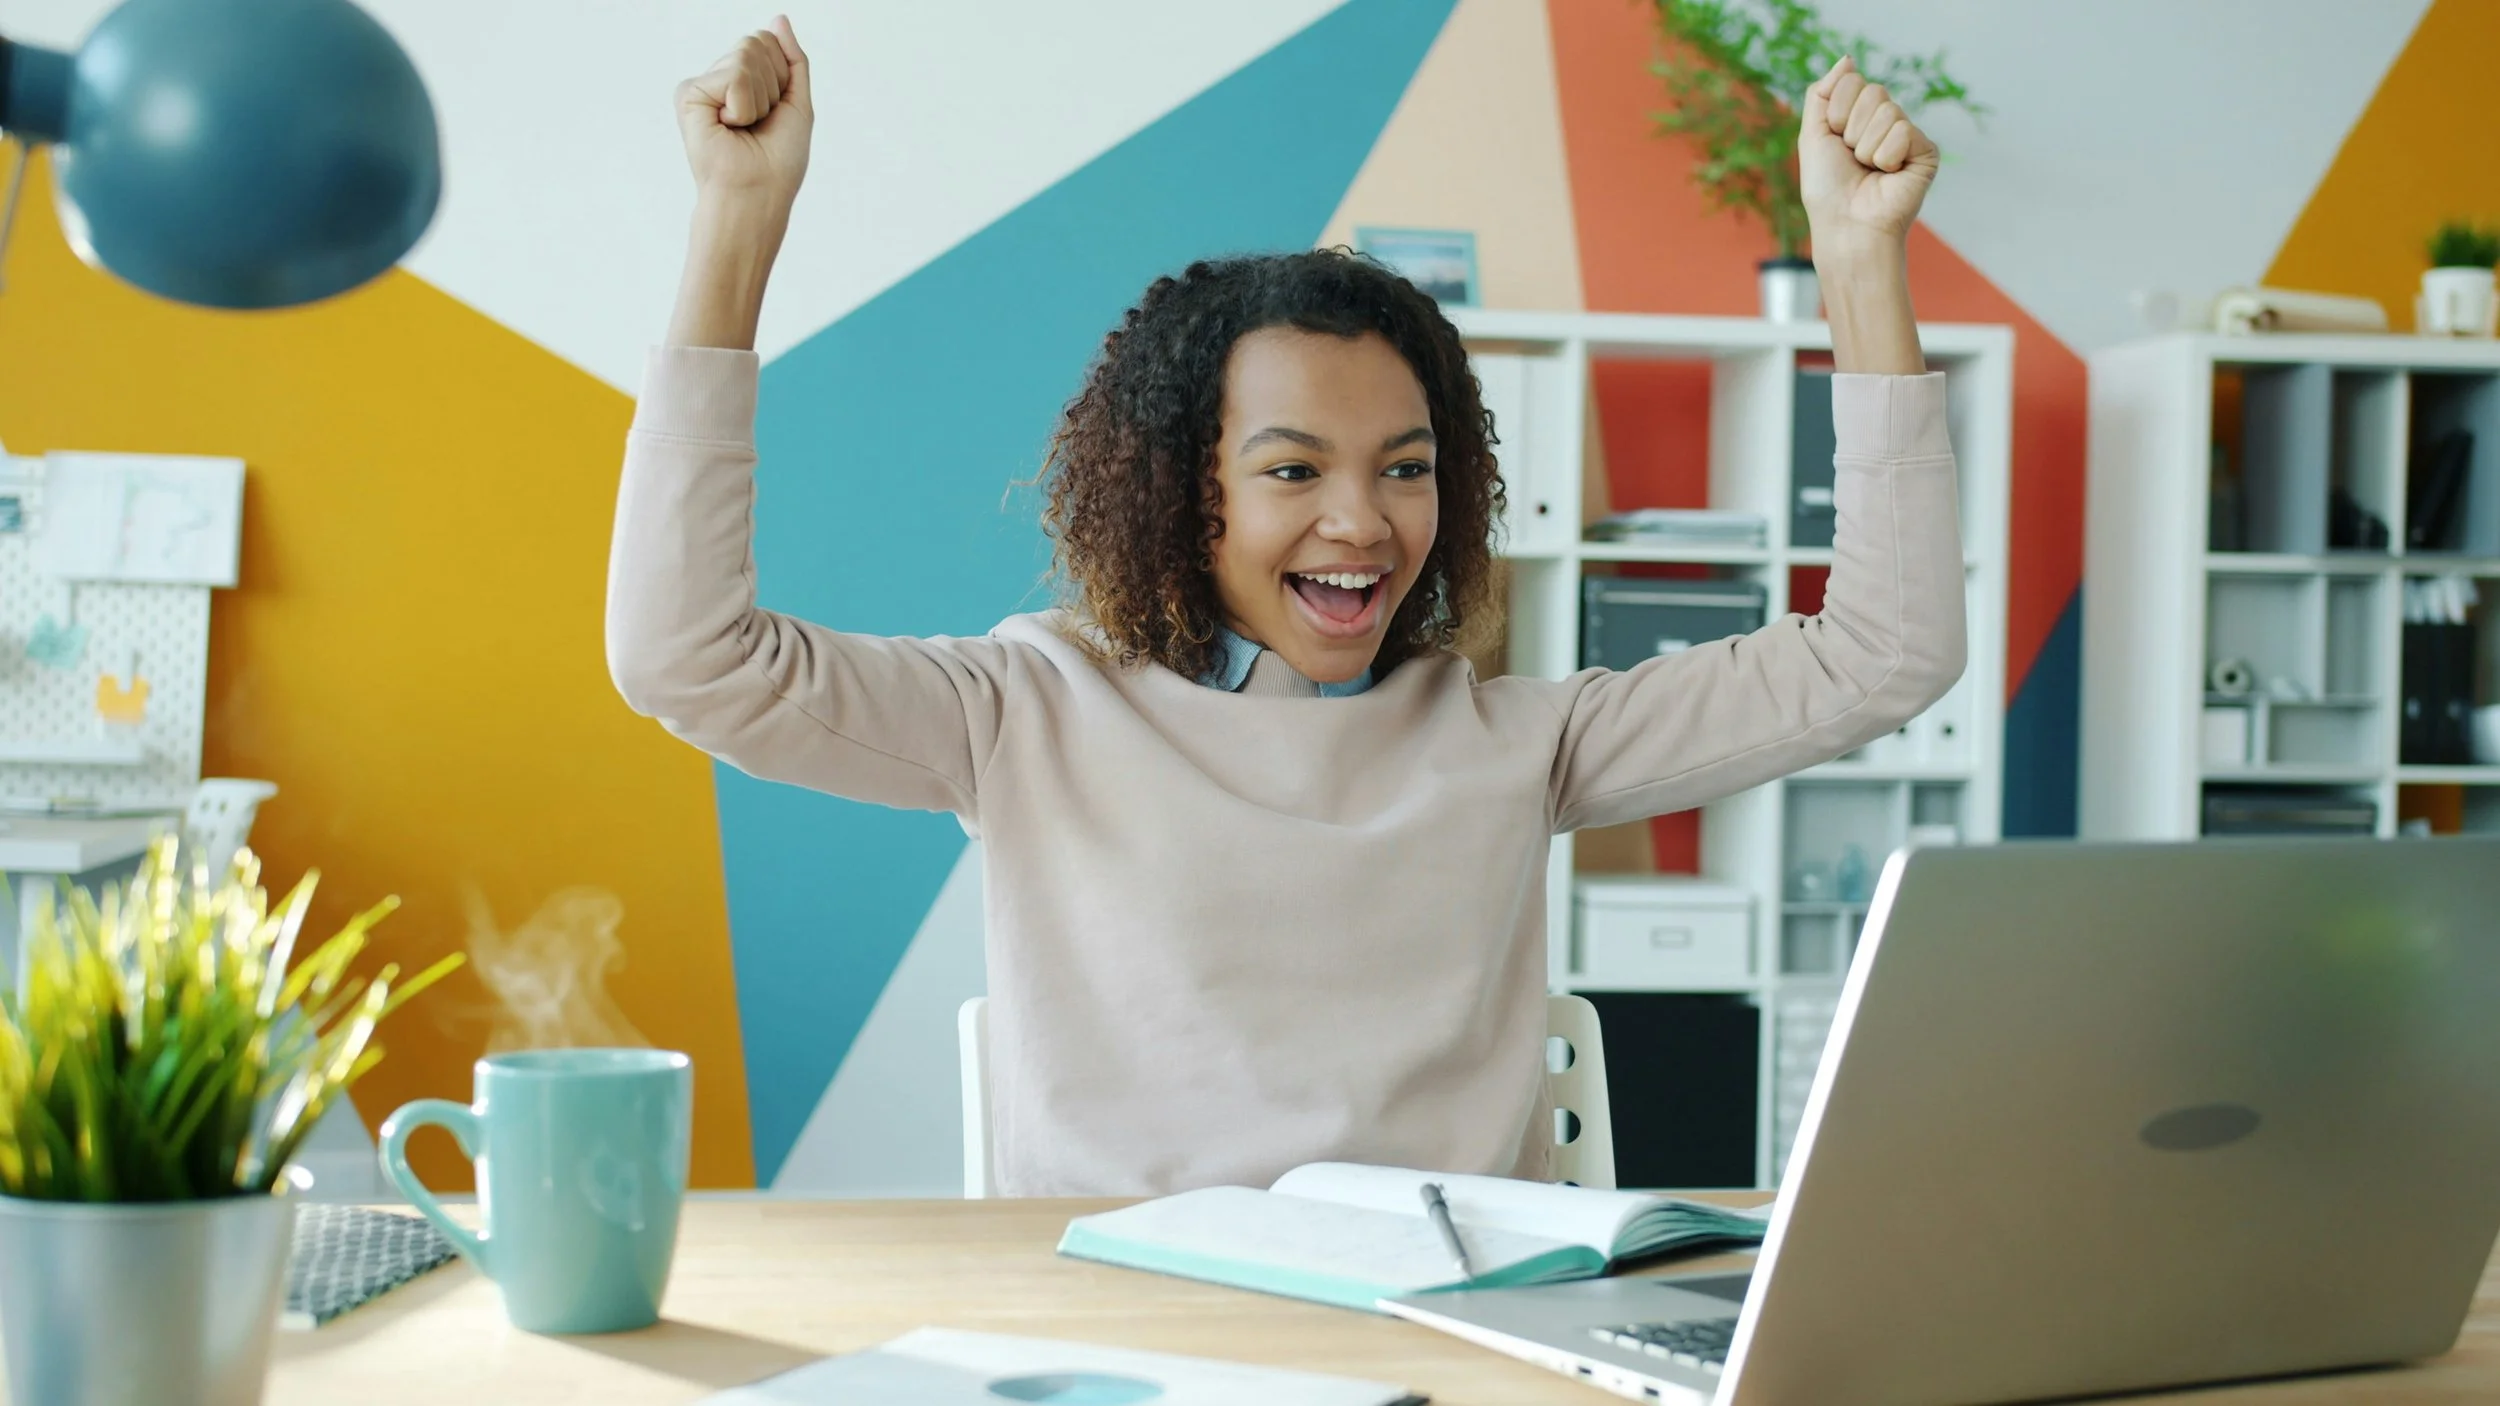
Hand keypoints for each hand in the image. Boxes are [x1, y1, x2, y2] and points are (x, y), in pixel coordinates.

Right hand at [676, 17, 812, 212]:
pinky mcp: (688, 94)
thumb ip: (791, 58)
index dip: (782, 78)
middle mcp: (717, 79)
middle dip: (772, 86)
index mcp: (740, 80)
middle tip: (759, 123)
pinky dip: (745, 106)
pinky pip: (734, 76)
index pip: (767, 42)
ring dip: (760, 98)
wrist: (758, 194)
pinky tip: (729, 127)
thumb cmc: (777, 160)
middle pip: (756, 43)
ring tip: (745, 127)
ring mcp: (701, 85)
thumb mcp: (796, 102)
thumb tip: (779, 19)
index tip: (773, 113)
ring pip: (746, 55)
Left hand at [1798, 56, 1937, 263]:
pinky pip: (1903, 130)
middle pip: (1873, 91)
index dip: (1837, 112)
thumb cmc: (1828, 188)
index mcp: (1859, 116)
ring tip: (1870, 170)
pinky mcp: (1926, 151)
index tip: (1835, 141)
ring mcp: (1907, 135)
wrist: (1847, 224)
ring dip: (1867, 146)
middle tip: (1853, 159)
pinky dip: (1887, 156)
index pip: (1853, 82)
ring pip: (1887, 111)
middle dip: (1852, 128)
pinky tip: (1888, 175)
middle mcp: (1885, 122)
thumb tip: (1848, 59)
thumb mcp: (1813, 134)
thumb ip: (1823, 93)